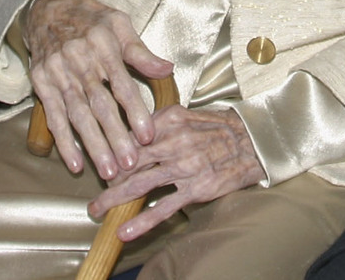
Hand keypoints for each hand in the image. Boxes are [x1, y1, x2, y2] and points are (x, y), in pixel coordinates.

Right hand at [23, 0, 174, 180]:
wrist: (46, 8)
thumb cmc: (90, 18)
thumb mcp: (118, 23)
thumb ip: (140, 51)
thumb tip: (166, 69)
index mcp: (102, 45)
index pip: (122, 84)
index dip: (135, 111)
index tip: (148, 135)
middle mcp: (78, 60)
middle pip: (99, 105)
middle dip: (115, 136)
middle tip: (131, 163)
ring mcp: (57, 73)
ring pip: (78, 115)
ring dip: (93, 146)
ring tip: (109, 171)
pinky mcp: (41, 84)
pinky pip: (54, 117)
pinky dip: (64, 142)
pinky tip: (75, 163)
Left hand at [88, 106, 264, 242]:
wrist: (253, 141)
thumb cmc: (218, 126)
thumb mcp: (186, 113)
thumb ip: (158, 120)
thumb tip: (133, 130)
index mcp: (168, 122)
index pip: (130, 137)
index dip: (111, 151)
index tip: (100, 161)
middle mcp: (173, 143)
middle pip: (129, 161)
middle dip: (106, 176)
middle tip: (91, 188)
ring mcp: (184, 167)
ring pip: (140, 185)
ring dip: (113, 199)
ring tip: (96, 210)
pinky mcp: (196, 189)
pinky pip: (163, 207)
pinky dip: (142, 221)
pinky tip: (125, 232)